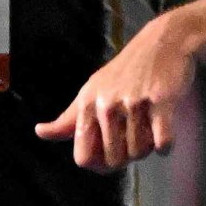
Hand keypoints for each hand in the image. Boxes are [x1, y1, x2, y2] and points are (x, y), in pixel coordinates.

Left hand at [34, 17, 200, 171]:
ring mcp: (134, 102)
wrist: (163, 42)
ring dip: (147, 148)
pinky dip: (166, 146)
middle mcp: (107, 103)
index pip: (83, 158)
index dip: (99, 164)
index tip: (110, 155)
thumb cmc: (126, 71)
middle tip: (135, 136)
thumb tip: (40, 132)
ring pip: (138, 152)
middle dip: (127, 156)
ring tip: (149, 128)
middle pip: (114, 159)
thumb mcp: (92, 91)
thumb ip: (68, 119)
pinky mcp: (161, 100)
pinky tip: (163, 134)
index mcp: (87, 104)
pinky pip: (162, 142)